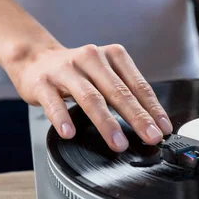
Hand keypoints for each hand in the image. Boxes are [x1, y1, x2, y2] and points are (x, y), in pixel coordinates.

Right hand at [8, 43, 172, 151]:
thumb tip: (151, 123)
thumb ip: (125, 91)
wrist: (34, 59)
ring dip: (107, 123)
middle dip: (137, 117)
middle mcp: (91, 58)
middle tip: (151, 137)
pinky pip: (54, 102)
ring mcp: (66, 70)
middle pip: (118, 91)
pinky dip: (62, 118)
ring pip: (90, 98)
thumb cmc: (76, 72)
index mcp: (111, 55)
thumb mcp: (104, 73)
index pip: (137, 84)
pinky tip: (70, 133)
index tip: (163, 128)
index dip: (152, 108)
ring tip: (118, 143)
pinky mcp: (43, 82)